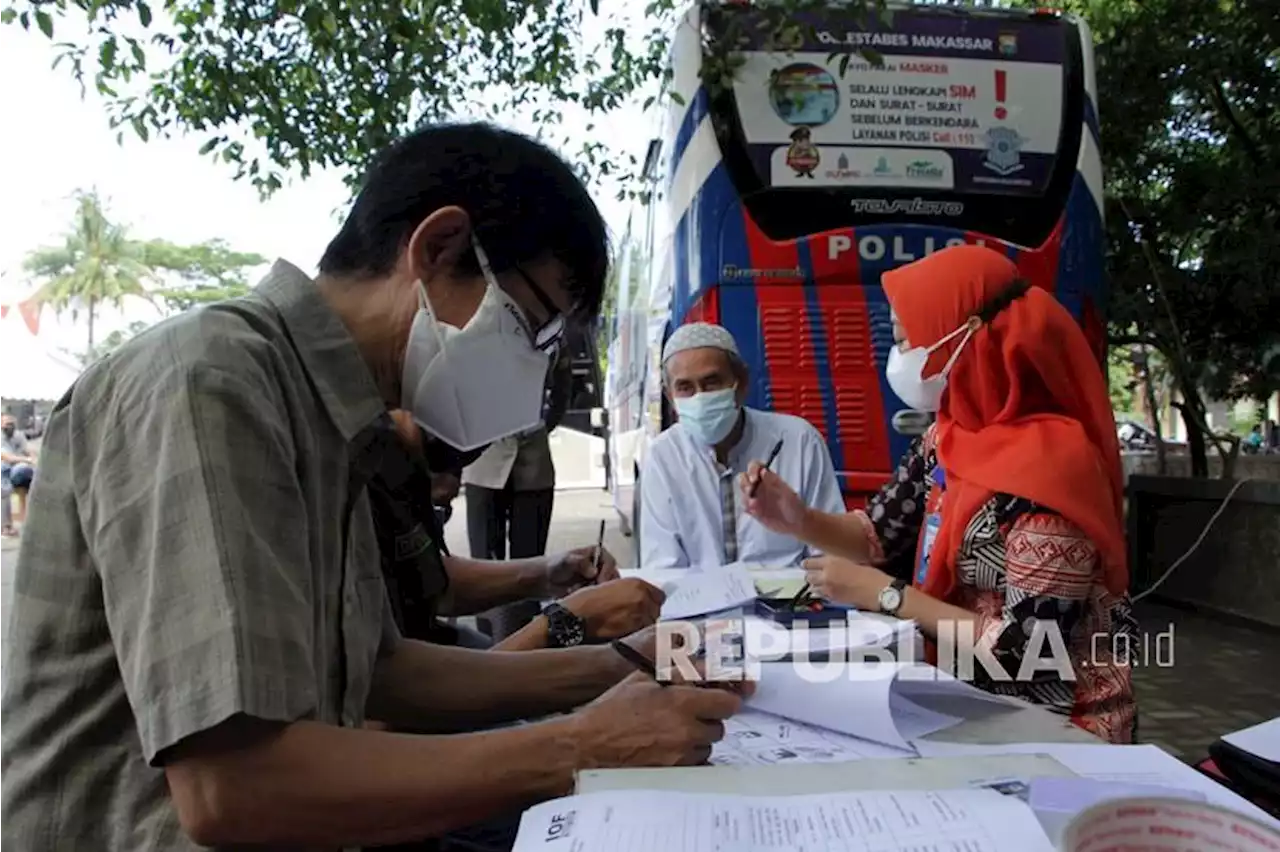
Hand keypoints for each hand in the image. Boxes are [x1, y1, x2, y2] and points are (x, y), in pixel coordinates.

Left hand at [544, 545, 619, 594]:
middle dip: (600, 585)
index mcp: (599, 553)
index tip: (599, 582)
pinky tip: (579, 595)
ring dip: (595, 592)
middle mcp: (603, 566)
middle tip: (588, 589)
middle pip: (613, 577)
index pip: (610, 563)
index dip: (606, 573)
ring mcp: (600, 579)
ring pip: (608, 589)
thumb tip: (594, 571)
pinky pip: (602, 597)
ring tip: (579, 590)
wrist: (547, 580)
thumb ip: (580, 562)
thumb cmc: (557, 566)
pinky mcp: (596, 591)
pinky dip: (592, 599)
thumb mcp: (567, 560)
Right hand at [562, 578, 664, 639]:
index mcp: (637, 584)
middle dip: (648, 615)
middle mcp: (642, 599)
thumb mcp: (610, 587)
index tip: (645, 606)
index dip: (651, 602)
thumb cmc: (585, 602)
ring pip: (651, 624)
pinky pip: (642, 635)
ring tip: (626, 627)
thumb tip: (641, 601)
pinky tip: (623, 634)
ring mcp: (640, 617)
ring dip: (643, 626)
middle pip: (656, 611)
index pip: (659, 595)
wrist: (574, 618)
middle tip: (632, 619)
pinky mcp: (634, 633)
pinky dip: (637, 636)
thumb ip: (630, 592)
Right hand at [572, 671, 743, 768]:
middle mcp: (686, 731)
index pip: (728, 703)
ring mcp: (681, 755)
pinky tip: (668, 747)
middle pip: (719, 727)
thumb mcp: (644, 678)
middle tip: (687, 714)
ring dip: (697, 739)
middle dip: (707, 719)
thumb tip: (706, 667)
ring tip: (672, 731)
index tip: (715, 699)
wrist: (589, 744)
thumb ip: (679, 672)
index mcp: (681, 702)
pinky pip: (694, 764)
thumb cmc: (613, 709)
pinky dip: (687, 756)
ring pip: (707, 746)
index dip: (723, 699)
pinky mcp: (673, 773)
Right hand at [739, 461, 806, 535]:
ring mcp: (756, 497)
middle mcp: (760, 485)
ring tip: (754, 505)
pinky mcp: (753, 510)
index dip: (752, 469)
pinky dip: (746, 507)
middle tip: (750, 492)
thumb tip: (763, 471)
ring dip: (745, 496)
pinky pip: (744, 505)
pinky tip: (754, 512)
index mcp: (768, 477)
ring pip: (742, 491)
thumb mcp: (787, 493)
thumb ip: (774, 482)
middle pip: (744, 477)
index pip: (755, 466)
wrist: (797, 524)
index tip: (754, 479)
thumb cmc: (794, 505)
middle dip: (744, 483)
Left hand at [801, 555, 892, 609]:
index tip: (808, 563)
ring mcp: (828, 589)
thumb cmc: (871, 574)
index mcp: (831, 562)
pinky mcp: (833, 600)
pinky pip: (821, 595)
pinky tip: (830, 590)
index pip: (809, 562)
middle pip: (808, 576)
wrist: (879, 591)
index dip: (808, 563)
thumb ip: (836, 560)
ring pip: (812, 587)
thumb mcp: (852, 560)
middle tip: (816, 573)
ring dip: (815, 584)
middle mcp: (826, 575)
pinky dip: (822, 593)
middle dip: (811, 574)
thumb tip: (827, 560)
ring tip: (823, 583)